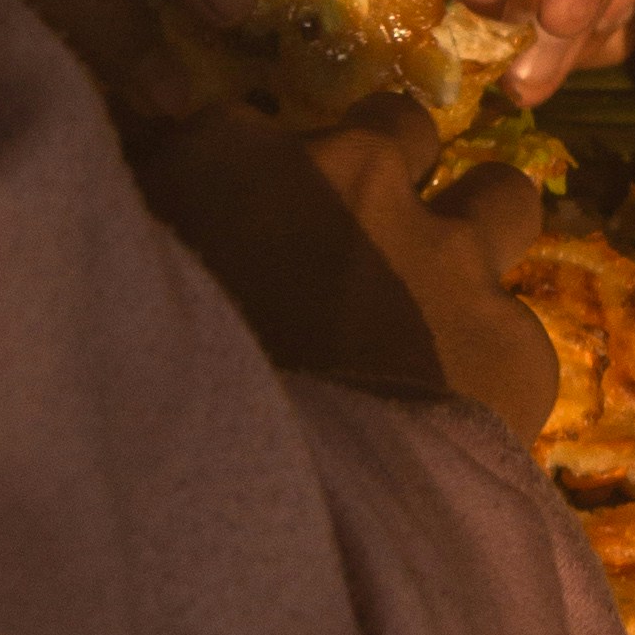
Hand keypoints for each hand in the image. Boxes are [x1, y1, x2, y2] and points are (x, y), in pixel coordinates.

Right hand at [136, 94, 556, 439]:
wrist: (266, 514)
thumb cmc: (154, 402)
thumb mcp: (116, 284)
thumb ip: (142, 206)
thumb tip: (149, 146)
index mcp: (240, 157)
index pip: (254, 121)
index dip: (262, 172)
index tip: (254, 214)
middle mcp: (359, 178)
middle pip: (403, 126)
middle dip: (394, 170)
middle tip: (367, 240)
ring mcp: (450, 257)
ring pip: (502, 196)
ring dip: (478, 231)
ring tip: (448, 296)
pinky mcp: (513, 344)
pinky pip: (518, 330)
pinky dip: (489, 364)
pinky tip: (455, 413)